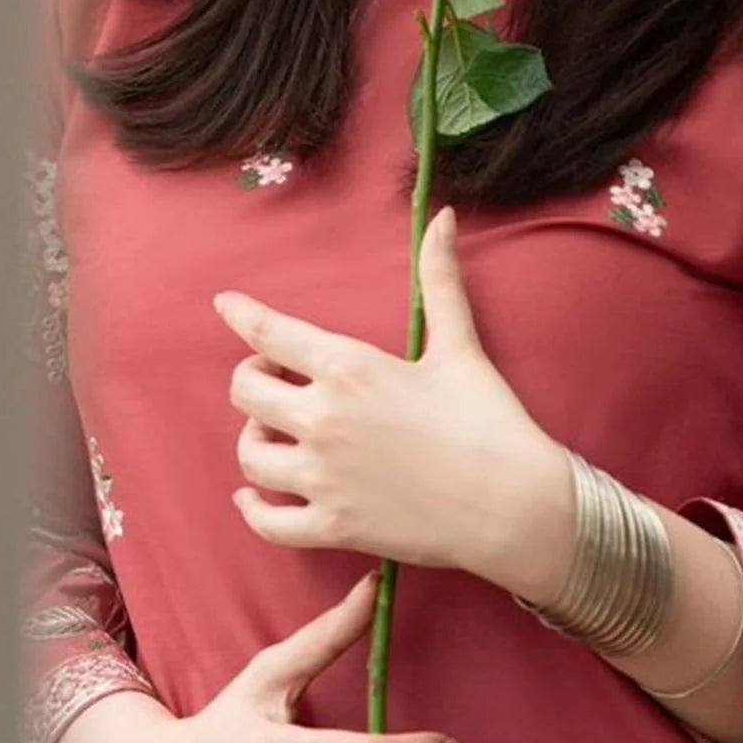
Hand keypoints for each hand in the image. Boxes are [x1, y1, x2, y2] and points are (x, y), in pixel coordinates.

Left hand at [214, 207, 574, 594]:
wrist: (516, 505)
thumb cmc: (491, 420)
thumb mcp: (460, 344)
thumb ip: (439, 279)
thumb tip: (441, 216)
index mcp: (351, 367)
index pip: (271, 332)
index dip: (242, 314)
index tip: (225, 305)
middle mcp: (325, 419)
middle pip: (244, 391)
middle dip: (252, 378)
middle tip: (278, 378)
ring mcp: (324, 477)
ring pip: (249, 455)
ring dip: (255, 439)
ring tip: (278, 434)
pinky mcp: (333, 526)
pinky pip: (266, 521)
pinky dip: (253, 508)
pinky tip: (255, 497)